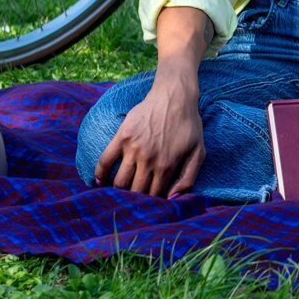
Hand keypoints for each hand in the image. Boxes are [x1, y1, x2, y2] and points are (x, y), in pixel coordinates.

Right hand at [93, 75, 204, 196]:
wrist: (174, 97)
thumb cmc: (188, 125)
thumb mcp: (198, 152)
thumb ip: (188, 178)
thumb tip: (172, 199)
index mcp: (167, 166)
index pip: (155, 195)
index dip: (152, 201)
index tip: (150, 202)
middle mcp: (148, 160)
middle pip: (136, 191)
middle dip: (136, 199)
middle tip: (134, 199)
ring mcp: (133, 148)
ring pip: (120, 181)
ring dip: (119, 190)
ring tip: (120, 191)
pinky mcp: (122, 136)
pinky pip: (105, 160)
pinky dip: (99, 173)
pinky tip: (99, 181)